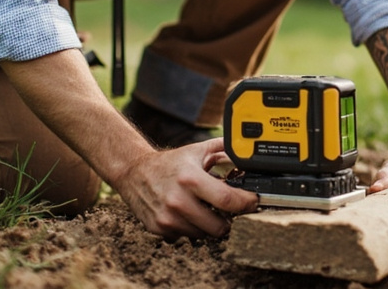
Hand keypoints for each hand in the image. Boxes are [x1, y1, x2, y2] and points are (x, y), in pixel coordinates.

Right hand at [113, 137, 258, 237]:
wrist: (134, 172)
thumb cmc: (169, 163)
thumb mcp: (197, 150)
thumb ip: (223, 149)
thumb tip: (247, 151)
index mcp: (191, 179)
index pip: (227, 200)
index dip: (246, 203)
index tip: (253, 202)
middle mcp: (178, 201)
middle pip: (219, 226)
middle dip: (228, 220)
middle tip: (227, 210)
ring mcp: (168, 218)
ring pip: (204, 234)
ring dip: (208, 225)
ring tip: (204, 209)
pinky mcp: (159, 228)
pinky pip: (186, 237)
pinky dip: (191, 228)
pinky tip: (187, 214)